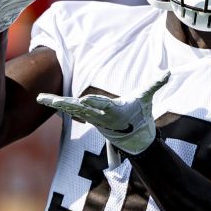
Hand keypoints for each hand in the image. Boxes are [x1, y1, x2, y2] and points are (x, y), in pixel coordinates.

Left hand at [37, 72, 170, 155]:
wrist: (134, 137)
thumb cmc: (140, 114)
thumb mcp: (147, 100)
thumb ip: (155, 85)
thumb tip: (169, 73)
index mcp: (115, 111)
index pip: (103, 105)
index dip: (94, 102)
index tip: (84, 100)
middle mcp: (100, 115)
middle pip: (80, 109)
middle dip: (65, 105)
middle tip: (50, 101)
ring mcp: (92, 117)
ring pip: (72, 109)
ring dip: (57, 104)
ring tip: (41, 98)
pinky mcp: (87, 116)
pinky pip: (70, 110)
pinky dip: (58, 104)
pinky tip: (44, 99)